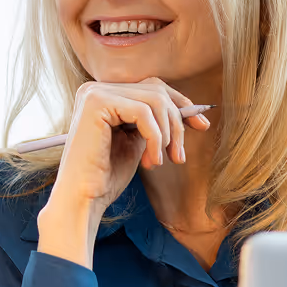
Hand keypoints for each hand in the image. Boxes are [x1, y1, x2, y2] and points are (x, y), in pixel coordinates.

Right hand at [36, 78, 211, 268]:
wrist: (83, 199)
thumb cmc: (106, 177)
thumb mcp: (137, 142)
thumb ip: (154, 122)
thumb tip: (191, 111)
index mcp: (103, 95)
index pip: (152, 87)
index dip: (181, 104)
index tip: (202, 124)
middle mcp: (95, 88)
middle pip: (156, 90)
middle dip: (177, 123)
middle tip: (179, 156)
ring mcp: (94, 93)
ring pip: (154, 100)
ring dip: (167, 134)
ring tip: (162, 160)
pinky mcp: (97, 103)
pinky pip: (144, 112)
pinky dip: (155, 138)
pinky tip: (151, 161)